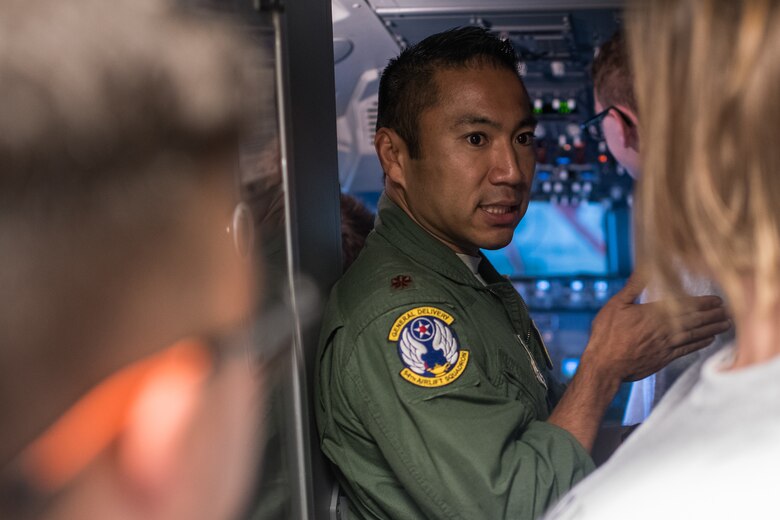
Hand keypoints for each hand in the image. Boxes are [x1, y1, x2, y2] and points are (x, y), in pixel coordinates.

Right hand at [582, 272, 731, 381]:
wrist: (605, 365)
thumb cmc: (607, 334)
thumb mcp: (616, 305)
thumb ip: (634, 287)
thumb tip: (646, 269)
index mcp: (654, 313)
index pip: (686, 305)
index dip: (704, 302)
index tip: (718, 299)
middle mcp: (665, 329)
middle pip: (696, 320)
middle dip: (714, 314)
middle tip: (729, 310)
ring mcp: (666, 345)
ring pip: (696, 334)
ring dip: (713, 328)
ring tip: (727, 324)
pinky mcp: (664, 358)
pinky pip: (688, 349)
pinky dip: (701, 344)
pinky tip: (709, 340)